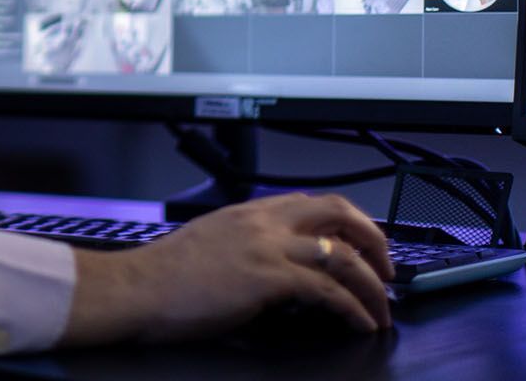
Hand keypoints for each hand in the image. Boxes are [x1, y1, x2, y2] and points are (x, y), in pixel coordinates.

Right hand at [58, 193, 394, 346]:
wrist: (137, 287)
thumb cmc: (164, 274)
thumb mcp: (210, 243)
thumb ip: (245, 244)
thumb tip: (273, 267)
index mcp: (249, 212)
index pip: (313, 203)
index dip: (348, 222)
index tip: (363, 245)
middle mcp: (263, 222)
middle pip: (339, 213)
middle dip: (374, 240)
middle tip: (388, 270)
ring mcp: (268, 248)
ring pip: (342, 255)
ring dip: (373, 285)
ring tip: (383, 309)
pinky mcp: (268, 279)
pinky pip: (328, 290)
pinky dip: (353, 308)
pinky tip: (361, 323)